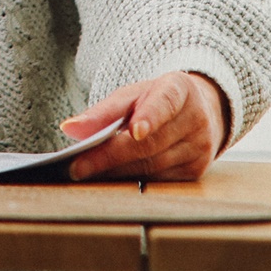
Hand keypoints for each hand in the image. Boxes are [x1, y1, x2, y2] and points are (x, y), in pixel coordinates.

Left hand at [61, 72, 228, 181]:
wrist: (200, 111)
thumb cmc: (156, 101)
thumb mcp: (132, 96)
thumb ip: (103, 111)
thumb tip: (70, 129)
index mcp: (180, 89)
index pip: (165, 102)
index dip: (150, 117)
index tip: (134, 131)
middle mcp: (196, 119)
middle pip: (150, 143)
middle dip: (110, 156)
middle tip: (78, 166)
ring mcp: (200, 148)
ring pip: (152, 166)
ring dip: (116, 172)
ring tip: (86, 173)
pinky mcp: (196, 172)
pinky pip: (158, 180)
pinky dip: (132, 180)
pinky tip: (110, 179)